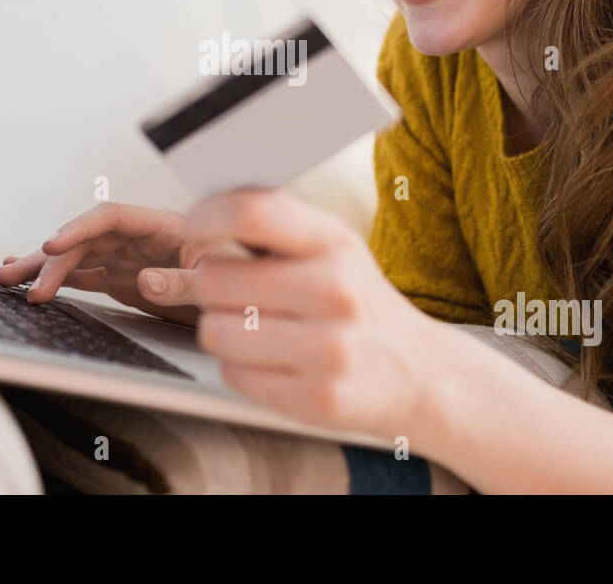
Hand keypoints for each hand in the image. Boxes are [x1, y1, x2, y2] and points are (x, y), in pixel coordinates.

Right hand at [0, 202, 246, 326]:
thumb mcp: (221, 277)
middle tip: (22, 282)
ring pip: (78, 258)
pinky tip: (30, 282)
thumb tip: (145, 281)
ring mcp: (129, 258)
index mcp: (164, 225)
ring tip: (6, 278)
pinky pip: (84, 276)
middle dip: (50, 258)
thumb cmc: (247, 275)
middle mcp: (140, 238)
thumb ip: (184, 280)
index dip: (81, 228)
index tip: (54, 244)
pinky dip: (57, 279)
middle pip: (87, 240)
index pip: (112, 217)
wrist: (257, 296)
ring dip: (42, 267)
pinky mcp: (124, 279)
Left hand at [140, 188, 448, 439]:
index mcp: (333, 242)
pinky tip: (272, 361)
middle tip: (233, 293)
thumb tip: (193, 219)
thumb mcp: (327, 248)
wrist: (419, 371)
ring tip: (254, 329)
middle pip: (216, 279)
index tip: (194, 229)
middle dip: (209, 286)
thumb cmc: (354, 299)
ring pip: (215, 331)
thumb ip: (266, 227)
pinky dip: (239, 368)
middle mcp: (336, 291)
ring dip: (221, 331)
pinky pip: (233, 375)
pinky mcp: (317, 399)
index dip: (206, 217)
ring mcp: (329, 350)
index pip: (252, 213)